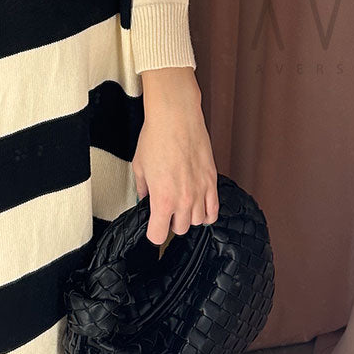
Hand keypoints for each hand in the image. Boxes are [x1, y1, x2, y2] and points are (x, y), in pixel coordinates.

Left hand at [131, 88, 219, 245]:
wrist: (176, 118)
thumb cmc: (156, 137)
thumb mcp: (139, 166)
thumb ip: (142, 189)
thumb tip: (144, 199)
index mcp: (162, 199)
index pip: (158, 236)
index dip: (153, 233)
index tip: (152, 226)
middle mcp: (183, 200)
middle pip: (179, 230)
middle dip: (171, 223)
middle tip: (165, 210)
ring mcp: (200, 192)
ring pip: (198, 222)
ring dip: (189, 217)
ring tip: (182, 204)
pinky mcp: (212, 182)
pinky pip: (214, 210)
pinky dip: (207, 213)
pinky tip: (200, 207)